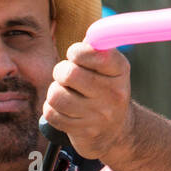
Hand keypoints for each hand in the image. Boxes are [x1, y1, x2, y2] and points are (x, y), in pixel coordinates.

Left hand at [42, 41, 134, 159]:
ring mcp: (99, 116)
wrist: (115, 132)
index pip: (94, 54)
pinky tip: (63, 110)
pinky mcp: (84, 132)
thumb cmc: (104, 90)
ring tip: (64, 93)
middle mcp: (113, 94)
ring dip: (54, 92)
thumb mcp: (110, 67)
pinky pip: (51, 115)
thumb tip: (87, 37)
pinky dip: (52, 110)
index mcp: (120, 70)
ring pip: (56, 95)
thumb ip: (95, 49)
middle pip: (69, 74)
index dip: (76, 51)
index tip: (74, 55)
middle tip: (65, 76)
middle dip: (60, 71)